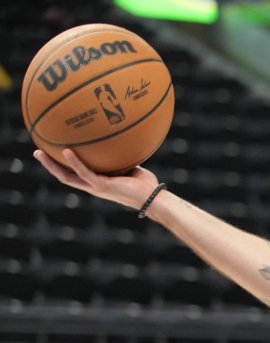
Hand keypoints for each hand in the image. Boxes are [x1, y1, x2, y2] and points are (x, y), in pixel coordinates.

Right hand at [34, 149, 160, 211]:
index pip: (74, 174)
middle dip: (50, 165)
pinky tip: (67, 151)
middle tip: (37, 152)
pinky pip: (84, 173)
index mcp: (97, 181)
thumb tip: (119, 138)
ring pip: (67, 177)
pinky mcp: (102, 186)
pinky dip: (75, 162)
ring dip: (53, 165)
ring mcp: (95, 187)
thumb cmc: (145, 184)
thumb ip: (121, 156)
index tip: (51, 152)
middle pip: (64, 176)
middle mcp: (92, 185)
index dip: (61, 165)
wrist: (153, 198)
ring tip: (40, 152)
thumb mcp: (130, 166)